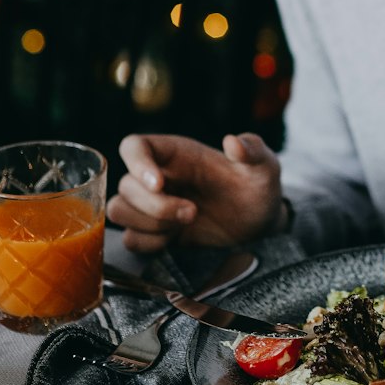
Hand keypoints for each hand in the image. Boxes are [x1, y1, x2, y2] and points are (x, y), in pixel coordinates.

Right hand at [106, 132, 286, 253]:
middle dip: (155, 205)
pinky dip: (149, 243)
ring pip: (119, 210)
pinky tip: (176, 239)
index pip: (134, 146)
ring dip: (149, 223)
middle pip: (125, 185)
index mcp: (176, 153)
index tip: (160, 183)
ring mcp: (153, 205)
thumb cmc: (257, 187)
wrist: (259, 224)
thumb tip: (233, 141)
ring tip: (185, 224)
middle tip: (192, 212)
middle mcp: (158, 177)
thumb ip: (253, 149)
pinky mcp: (155, 232)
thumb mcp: (264, 166)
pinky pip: (130, 239)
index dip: (137, 163)